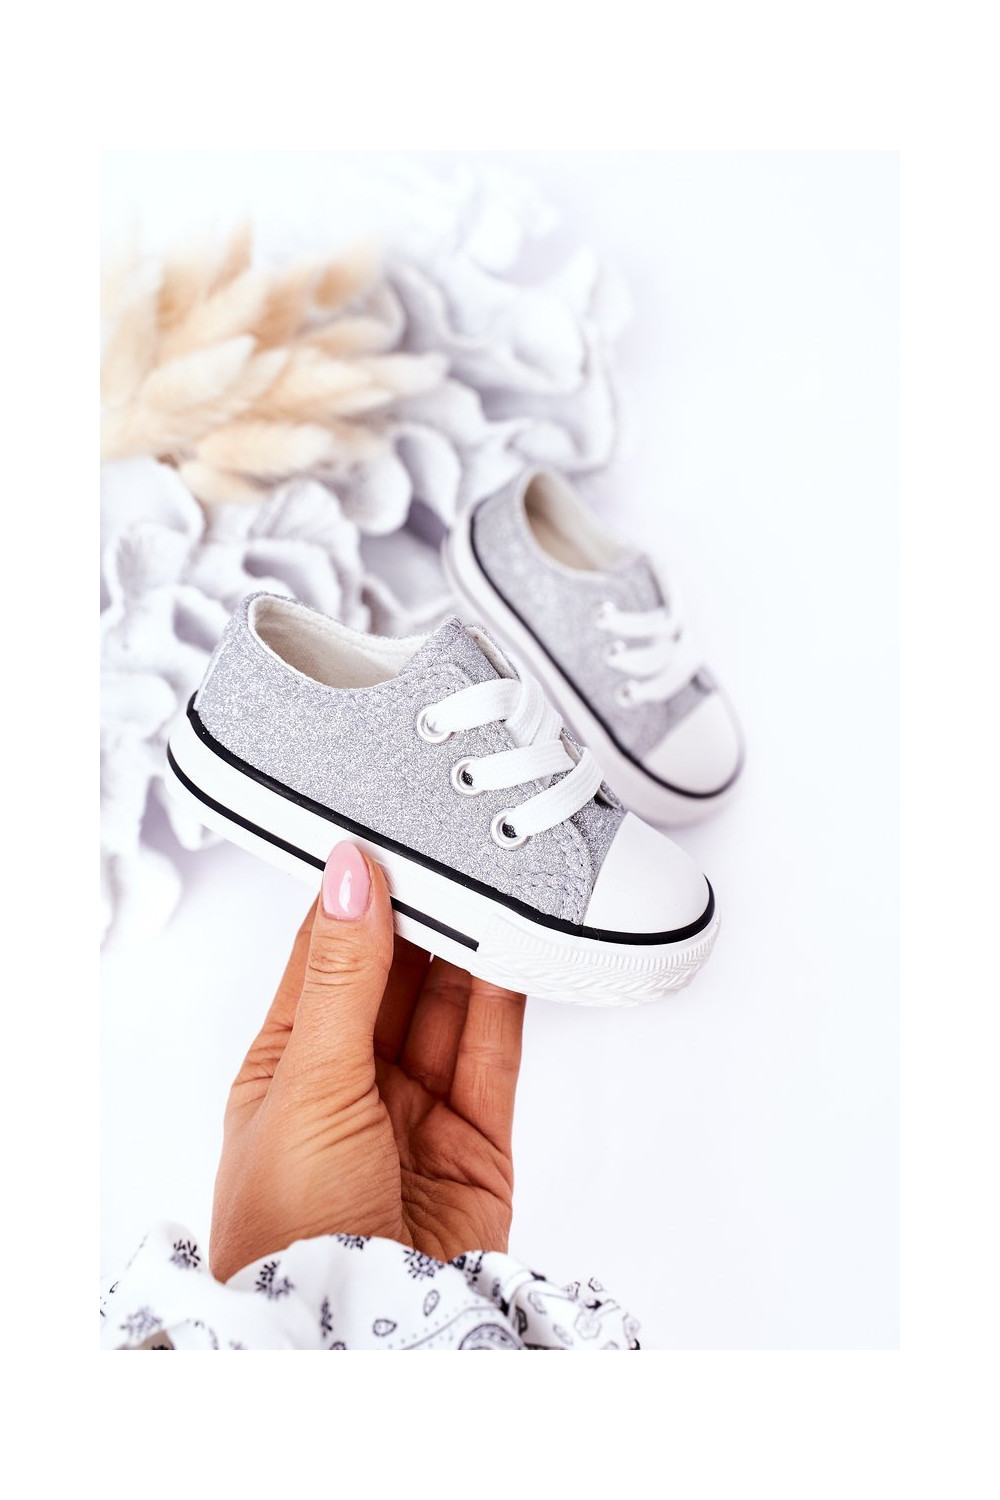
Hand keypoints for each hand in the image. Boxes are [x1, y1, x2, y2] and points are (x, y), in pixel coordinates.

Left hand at [210, 842, 526, 1280]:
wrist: (359, 1336)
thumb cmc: (291, 1227)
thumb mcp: (306, 1082)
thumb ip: (341, 975)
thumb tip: (347, 875)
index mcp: (289, 1062)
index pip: (325, 953)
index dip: (357, 894)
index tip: (386, 834)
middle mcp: (354, 1078)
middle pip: (396, 971)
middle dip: (422, 913)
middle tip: (451, 849)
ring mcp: (418, 1106)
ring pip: (450, 1004)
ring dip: (469, 946)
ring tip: (491, 882)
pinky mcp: (478, 1135)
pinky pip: (496, 1049)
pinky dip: (510, 995)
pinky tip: (517, 946)